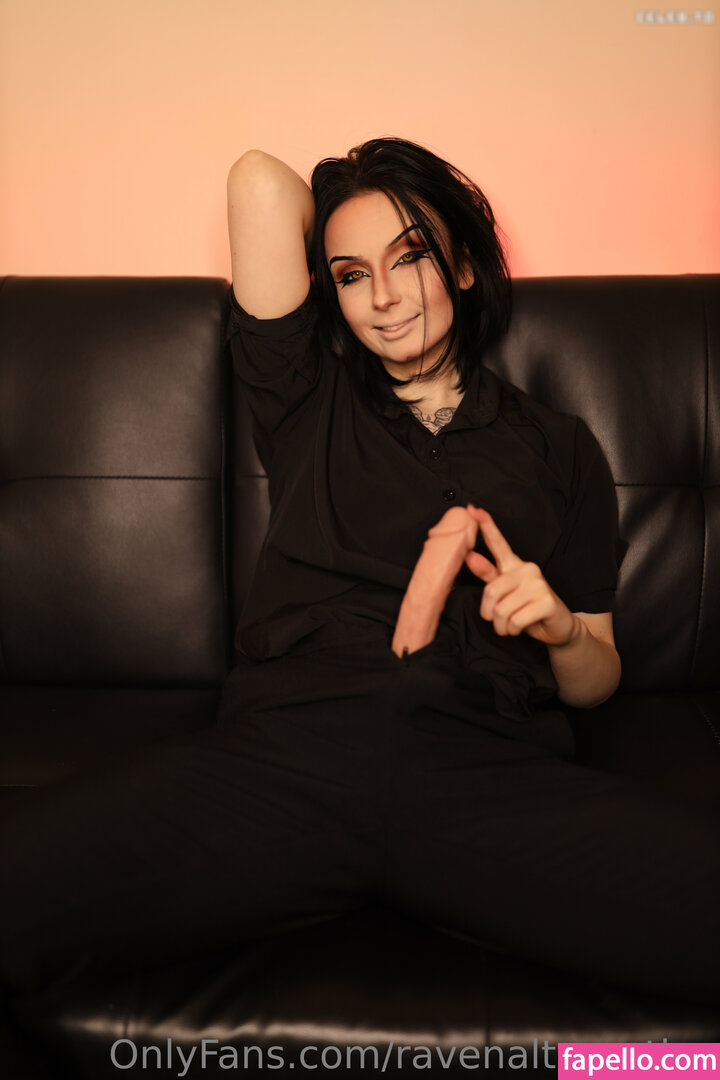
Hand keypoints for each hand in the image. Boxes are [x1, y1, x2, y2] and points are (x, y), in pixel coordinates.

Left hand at [464, 505, 580, 647]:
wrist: (558, 627)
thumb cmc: (527, 609)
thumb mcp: (505, 593)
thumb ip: (488, 575)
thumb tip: (469, 556)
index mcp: (514, 565)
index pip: (498, 543)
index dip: (486, 526)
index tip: (472, 509)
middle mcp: (527, 569)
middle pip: (491, 591)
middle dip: (489, 613)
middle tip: (498, 620)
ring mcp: (539, 584)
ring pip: (502, 609)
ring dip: (502, 625)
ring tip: (511, 625)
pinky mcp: (547, 601)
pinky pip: (515, 620)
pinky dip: (513, 630)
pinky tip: (522, 627)